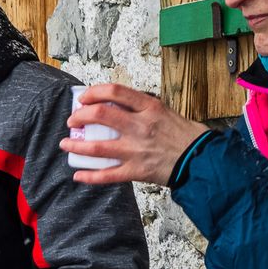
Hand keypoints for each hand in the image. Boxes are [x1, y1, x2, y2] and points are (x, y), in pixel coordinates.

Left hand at [61, 83, 206, 185]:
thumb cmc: (187, 136)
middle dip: (80, 116)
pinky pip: (108, 175)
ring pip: (97, 146)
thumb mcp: (167, 112)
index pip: (115, 91)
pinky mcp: (137, 171)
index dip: (94, 92)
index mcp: (149, 108)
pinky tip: (78, 175)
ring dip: (76, 145)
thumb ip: (143, 108)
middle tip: (73, 120)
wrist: (202, 161)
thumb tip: (119, 105)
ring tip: (65, 144)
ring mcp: (137, 150)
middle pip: (100, 114)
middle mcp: (140, 126)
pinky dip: (90, 176)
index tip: (84, 97)